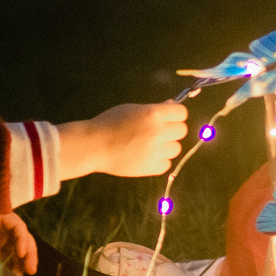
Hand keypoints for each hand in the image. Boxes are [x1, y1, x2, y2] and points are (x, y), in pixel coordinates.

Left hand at [0, 210, 39, 275]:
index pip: (19, 228)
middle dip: (30, 256)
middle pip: (26, 241)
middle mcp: (12, 230)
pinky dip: (15, 268)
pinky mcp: (5, 251)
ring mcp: (10, 241)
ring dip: (23, 265)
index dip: (22, 240)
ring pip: (22, 253)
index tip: (21, 254)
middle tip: (31, 271)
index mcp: (7, 218)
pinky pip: (13, 260)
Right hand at [57, 101, 188, 178]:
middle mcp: (158, 132)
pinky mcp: (151, 168)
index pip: (182, 113)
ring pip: (176, 149)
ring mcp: (156, 152)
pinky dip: (159, 161)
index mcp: (153, 114)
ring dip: (166, 147)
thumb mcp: (132, 109)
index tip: (168, 118)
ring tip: (149, 145)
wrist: (94, 146)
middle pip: (182, 131)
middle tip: (157, 132)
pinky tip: (146, 156)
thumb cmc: (110, 123)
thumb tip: (171, 106)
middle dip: (172, 130)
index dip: (175, 115)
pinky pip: (166, 164)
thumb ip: (154, 109)